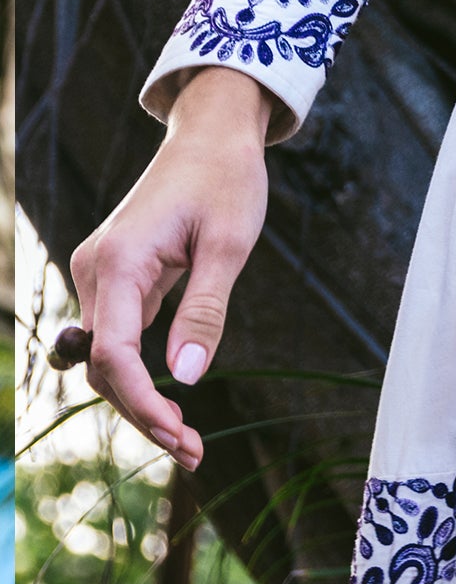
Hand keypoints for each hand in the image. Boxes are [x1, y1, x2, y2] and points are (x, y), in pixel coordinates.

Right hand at [69, 67, 275, 471]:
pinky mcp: (117, 276)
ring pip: (107, 357)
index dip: (142, 403)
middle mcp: (96, 269)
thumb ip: (205, 310)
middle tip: (194, 451)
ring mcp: (101, 273)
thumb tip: (186, 379)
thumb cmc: (227, 177)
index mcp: (120, 261)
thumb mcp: (230, 243)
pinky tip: (171, 400)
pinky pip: (118, 336)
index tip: (181, 435)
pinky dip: (140, 371)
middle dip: (143, 413)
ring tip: (188, 439)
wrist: (213, 133)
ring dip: (140, 399)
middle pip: (104, 365)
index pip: (113, 354)